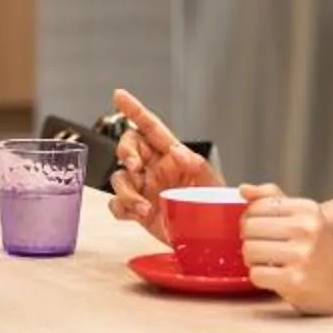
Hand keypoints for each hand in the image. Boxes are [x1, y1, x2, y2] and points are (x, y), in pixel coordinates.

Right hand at [106, 89, 222, 245]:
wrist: (211, 237)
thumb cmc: (215, 206)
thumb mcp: (211, 182)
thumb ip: (195, 165)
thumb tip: (177, 151)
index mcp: (171, 155)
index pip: (150, 127)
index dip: (134, 110)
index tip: (119, 96)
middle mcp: (154, 168)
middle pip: (128, 148)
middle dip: (126, 152)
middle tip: (134, 165)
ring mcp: (144, 188)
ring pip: (119, 178)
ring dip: (127, 191)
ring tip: (144, 206)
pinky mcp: (137, 210)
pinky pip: (117, 205)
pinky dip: (123, 208)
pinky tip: (138, 214)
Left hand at [242, 191, 332, 313]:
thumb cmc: (316, 246)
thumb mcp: (301, 215)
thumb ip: (271, 198)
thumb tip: (244, 189)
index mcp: (307, 209)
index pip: (258, 206)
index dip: (249, 218)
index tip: (257, 228)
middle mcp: (307, 229)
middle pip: (250, 227)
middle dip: (248, 238)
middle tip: (258, 246)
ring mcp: (302, 255)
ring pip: (250, 250)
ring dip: (251, 258)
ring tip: (264, 260)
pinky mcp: (295, 280)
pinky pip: (256, 273)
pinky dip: (258, 276)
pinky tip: (270, 275)